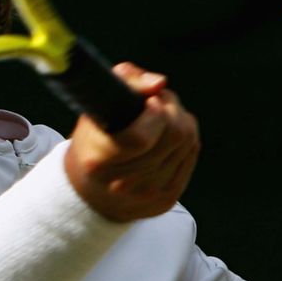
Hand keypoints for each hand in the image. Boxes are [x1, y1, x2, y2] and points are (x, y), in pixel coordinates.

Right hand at [64, 62, 199, 221]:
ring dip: (180, 120)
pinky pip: (191, 155)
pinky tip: (168, 135)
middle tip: (157, 101)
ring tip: (161, 116)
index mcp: (97, 161)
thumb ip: (124, 81)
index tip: (149, 101)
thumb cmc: (94, 141)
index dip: (153, 113)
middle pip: (174, 136)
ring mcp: (148, 194)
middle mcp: (123, 183)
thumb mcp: (96, 107)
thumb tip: (158, 83)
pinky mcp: (167, 199)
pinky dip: (186, 139)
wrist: (90, 193)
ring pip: (188, 143)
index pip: (140, 138)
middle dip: (171, 108)